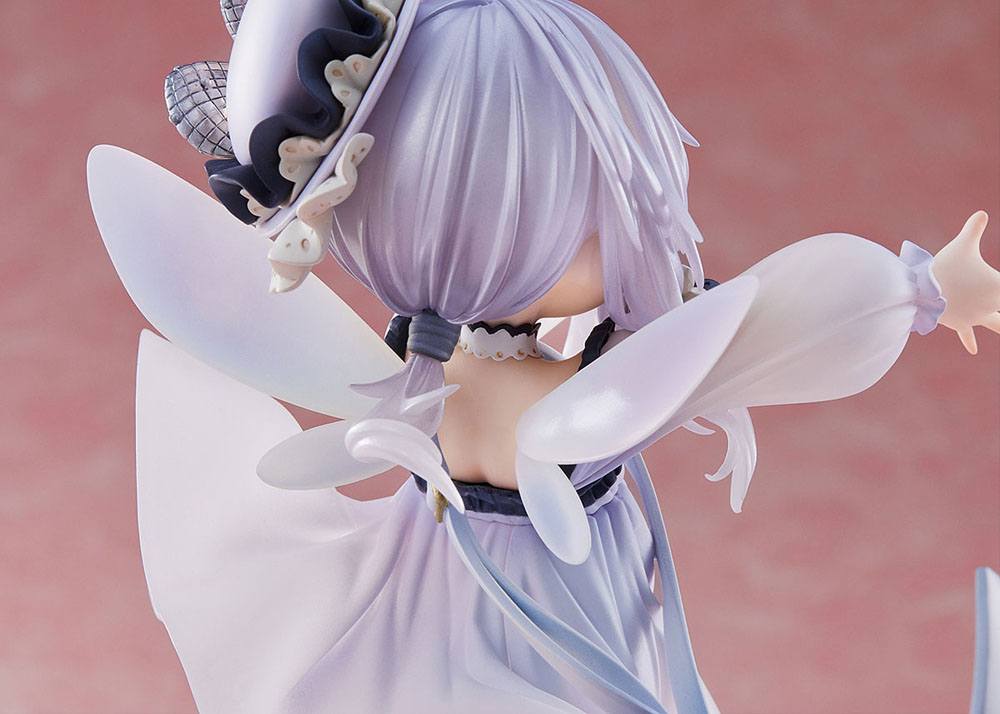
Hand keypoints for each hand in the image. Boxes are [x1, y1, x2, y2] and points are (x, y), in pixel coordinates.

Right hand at [932, 211, 999, 353]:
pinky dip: (970, 340)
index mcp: (996, 287)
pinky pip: (967, 333)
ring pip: (995, 323)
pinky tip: (974, 350)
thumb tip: (982, 212)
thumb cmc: (942, 267)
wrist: (920, 293)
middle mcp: (989, 305)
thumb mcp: (961, 245)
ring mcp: (974, 317)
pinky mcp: (959, 323)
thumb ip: (973, 229)